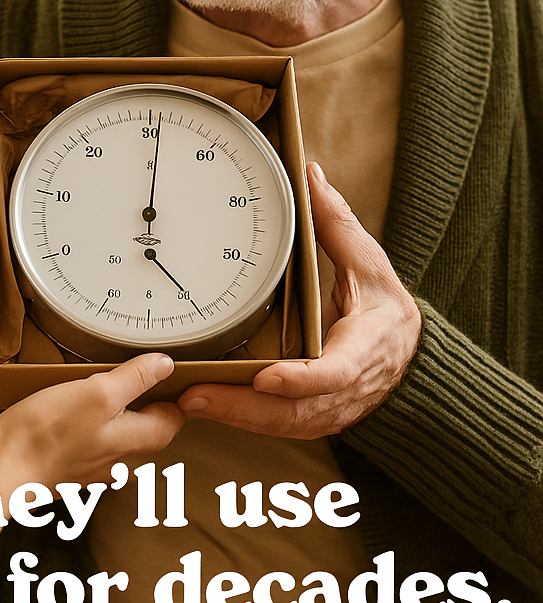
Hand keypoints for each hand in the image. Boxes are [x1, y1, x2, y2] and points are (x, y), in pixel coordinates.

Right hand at [0, 353, 184, 491]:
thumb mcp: (97, 392)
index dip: (174, 393)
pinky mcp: (69, 468)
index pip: (173, 419)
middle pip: (147, 428)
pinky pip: (90, 443)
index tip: (168, 371)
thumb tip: (166, 365)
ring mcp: (93, 467)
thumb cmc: (46, 432)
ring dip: (116, 414)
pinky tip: (70, 411)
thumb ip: (135, 379)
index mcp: (135, 442)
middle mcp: (120, 461)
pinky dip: (89, 425)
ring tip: (100, 387)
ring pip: (118, 436)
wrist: (1, 470)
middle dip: (146, 402)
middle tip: (136, 372)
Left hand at [178, 162, 421, 438]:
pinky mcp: (314, 417)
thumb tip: (311, 175)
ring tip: (191, 402)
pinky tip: (207, 409)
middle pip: (296, 408)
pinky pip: (277, 426)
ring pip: (282, 423)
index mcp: (366, 348)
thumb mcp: (370, 262)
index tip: (268, 377)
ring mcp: (332, 409)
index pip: (335, 372)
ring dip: (237, 417)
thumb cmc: (385, 307)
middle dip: (246, 406)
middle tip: (198, 395)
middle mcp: (349, 388)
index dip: (303, 379)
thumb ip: (338, 223)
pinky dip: (243, 422)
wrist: (411, 356)